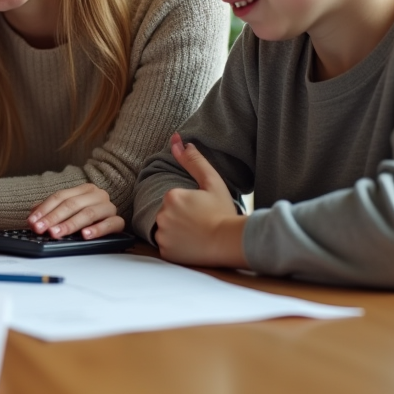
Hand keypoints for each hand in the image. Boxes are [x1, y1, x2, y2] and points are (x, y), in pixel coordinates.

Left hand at [28, 184, 123, 239]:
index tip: (33, 221)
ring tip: (57, 233)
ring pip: (89, 213)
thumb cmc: (87, 217)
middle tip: (41, 229)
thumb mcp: (68, 212)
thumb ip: (50, 211)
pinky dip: (97, 230)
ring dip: (70, 224)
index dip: (44, 209)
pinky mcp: (118, 221)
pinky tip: (85, 235)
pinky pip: (110, 224)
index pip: (60, 196)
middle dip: (53, 218)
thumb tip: (32, 216)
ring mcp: (109, 207)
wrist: (113, 222)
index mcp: (84, 189)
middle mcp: (97, 195)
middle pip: (72, 204)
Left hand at [154, 133, 247, 267]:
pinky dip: (175, 246)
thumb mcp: (212, 182)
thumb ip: (194, 161)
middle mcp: (162, 215)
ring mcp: (163, 235)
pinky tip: (191, 245)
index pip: (173, 199)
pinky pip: (165, 246)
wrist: (231, 242)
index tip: (202, 211)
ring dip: (176, 231)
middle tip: (201, 223)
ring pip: (165, 229)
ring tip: (196, 234)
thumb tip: (178, 140)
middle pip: (167, 213)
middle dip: (180, 217)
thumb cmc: (223, 212)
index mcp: (171, 196)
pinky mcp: (165, 252)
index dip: (188, 205)